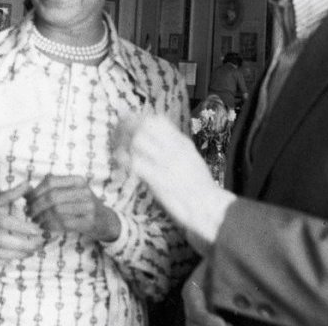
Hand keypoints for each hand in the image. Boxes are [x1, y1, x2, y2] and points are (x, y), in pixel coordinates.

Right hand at [0, 182, 45, 267]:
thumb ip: (10, 194)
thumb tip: (29, 184)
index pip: (4, 221)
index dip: (22, 227)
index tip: (38, 229)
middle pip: (1, 240)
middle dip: (23, 244)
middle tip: (39, 244)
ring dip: (18, 254)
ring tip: (32, 251)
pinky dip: (5, 261)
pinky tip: (17, 257)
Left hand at [24, 175, 119, 241]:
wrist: (105, 220)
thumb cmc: (81, 204)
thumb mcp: (70, 192)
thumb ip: (50, 190)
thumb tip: (25, 192)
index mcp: (77, 180)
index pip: (51, 181)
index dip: (36, 191)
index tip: (27, 201)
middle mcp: (84, 191)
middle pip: (52, 197)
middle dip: (36, 206)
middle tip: (29, 213)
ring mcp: (88, 206)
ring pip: (56, 211)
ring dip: (42, 217)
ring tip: (36, 221)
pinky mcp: (89, 222)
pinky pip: (63, 224)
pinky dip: (50, 226)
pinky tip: (45, 227)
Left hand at [114, 113, 233, 253]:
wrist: (209, 208)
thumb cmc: (200, 188)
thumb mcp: (191, 160)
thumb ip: (175, 149)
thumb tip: (158, 141)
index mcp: (182, 143)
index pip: (158, 120)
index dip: (139, 119)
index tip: (128, 124)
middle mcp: (174, 149)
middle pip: (145, 125)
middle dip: (127, 128)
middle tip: (117, 136)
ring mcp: (166, 163)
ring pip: (138, 140)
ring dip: (124, 145)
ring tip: (118, 153)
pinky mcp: (159, 179)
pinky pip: (135, 163)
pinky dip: (125, 162)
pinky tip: (122, 166)